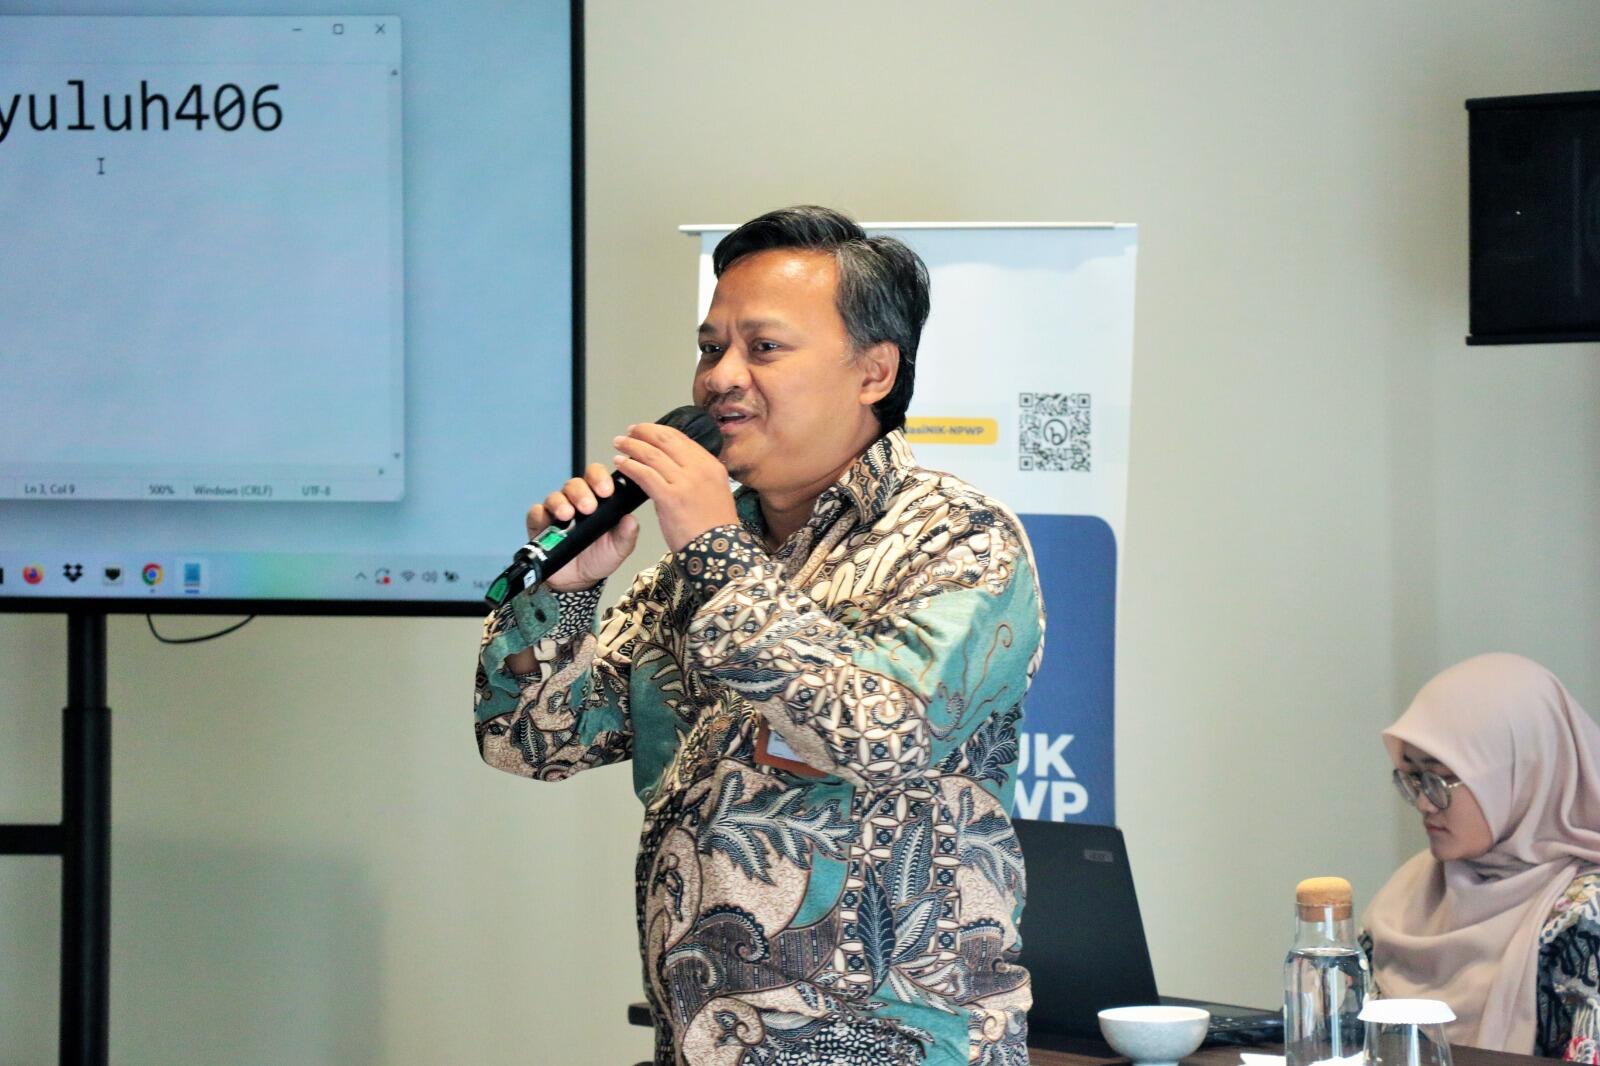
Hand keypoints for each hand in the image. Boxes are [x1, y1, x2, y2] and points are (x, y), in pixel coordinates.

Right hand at [524, 463, 639, 591]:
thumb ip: (627, 534)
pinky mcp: (540, 523)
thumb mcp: (619, 548)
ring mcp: (556, 510)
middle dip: (582, 493)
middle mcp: (576, 500)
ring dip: (561, 502)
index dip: (601, 478)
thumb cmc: (599, 556)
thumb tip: (631, 519)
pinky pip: (536, 512)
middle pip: (575, 484)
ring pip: (556, 496)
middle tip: (589, 507)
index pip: (597, 477)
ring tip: (568, 515)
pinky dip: (540, 514)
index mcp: (598, 499)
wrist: (578, 579)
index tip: (607, 491)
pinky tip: (548, 521)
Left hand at [613, 422, 738, 551]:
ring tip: (620, 444)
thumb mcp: (714, 493)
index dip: (660, 431)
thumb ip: (695, 477)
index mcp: (711, 466)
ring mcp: (685, 482)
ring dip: (632, 446)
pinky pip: (645, 474)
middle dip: (644, 432)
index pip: (682, 439)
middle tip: (630, 432)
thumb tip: (670, 470)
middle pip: (666, 440)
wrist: (720, 551)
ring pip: (652, 454)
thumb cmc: (715, 528)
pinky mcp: (670, 497)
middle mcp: (700, 469)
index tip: (646, 430)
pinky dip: (630, 466)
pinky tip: (620, 463)